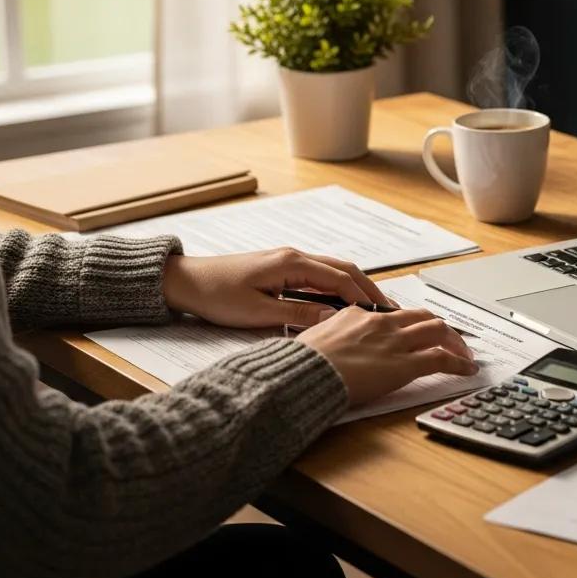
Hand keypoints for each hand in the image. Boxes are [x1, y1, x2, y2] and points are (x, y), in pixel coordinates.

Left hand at [162, 247, 391, 328]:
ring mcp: (289, 260)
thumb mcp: (258, 313)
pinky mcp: (282, 268)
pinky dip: (338, 288)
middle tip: (390, 310)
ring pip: (333, 271)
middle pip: (344, 269)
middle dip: (369, 289)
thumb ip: (299, 316)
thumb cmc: (216, 295)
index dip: (363, 297)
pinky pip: (319, 276)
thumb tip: (334, 321)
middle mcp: (294, 256)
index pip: (339, 279)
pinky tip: (344, 304)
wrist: (186, 282)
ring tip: (374, 308)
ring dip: (355, 287)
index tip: (383, 314)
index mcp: (291, 263)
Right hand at [297, 306, 477, 405]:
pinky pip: (441, 359)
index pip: (393, 314)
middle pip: (422, 317)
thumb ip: (331, 335)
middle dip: (439, 328)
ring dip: (455, 342)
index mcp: (358, 314)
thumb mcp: (314, 337)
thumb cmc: (303, 362)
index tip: (415, 333)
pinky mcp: (405, 365)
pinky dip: (459, 363)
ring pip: (437, 331)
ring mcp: (395, 342)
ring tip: (463, 353)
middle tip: (449, 340)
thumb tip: (330, 341)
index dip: (410, 324)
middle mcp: (381, 323)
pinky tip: (467, 369)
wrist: (305, 373)